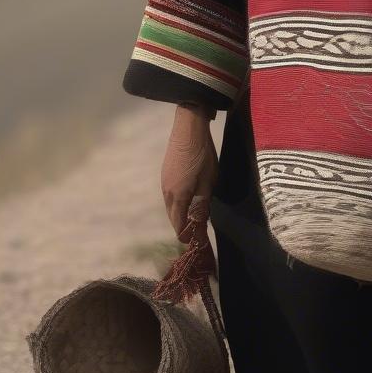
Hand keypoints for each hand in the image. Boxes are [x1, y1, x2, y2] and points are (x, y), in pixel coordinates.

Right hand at [161, 104, 218, 240]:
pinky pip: (170, 196)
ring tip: (194, 219)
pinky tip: (188, 200)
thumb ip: (202, 205)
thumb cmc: (202, 155)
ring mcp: (164, 182)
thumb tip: (199, 225)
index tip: (197, 244)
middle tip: (197, 234)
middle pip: (173, 218)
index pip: (179, 226)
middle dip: (184, 228)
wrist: (188, 128)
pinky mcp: (165, 174)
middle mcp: (167, 193)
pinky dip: (178, 203)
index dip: (188, 237)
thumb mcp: (208, 182)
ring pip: (171, 207)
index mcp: (178, 197)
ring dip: (181, 215)